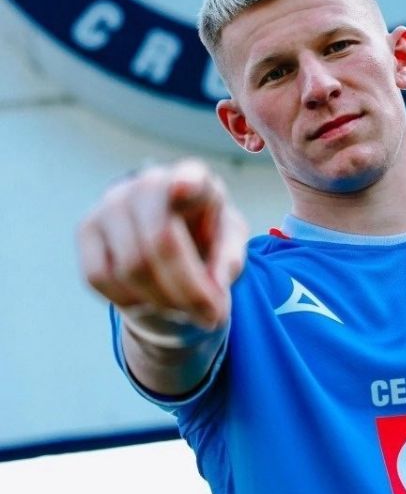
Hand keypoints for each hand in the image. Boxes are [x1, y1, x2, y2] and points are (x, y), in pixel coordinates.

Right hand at [78, 159, 246, 329]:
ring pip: (131, 266)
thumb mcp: (230, 246)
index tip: (183, 187)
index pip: (189, 176)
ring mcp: (113, 202)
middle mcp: (149, 182)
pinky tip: (150, 299)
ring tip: (186, 310)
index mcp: (196, 178)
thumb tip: (216, 285)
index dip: (185, 182)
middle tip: (212, 317)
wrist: (168, 244)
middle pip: (160, 242)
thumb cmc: (207, 240)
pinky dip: (128, 299)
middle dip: (188, 290)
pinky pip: (99, 276)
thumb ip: (229, 260)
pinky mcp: (87, 227)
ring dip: (163, 301)